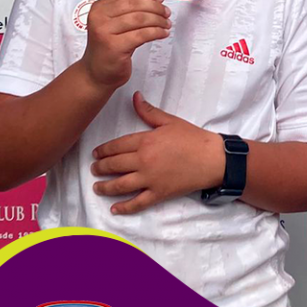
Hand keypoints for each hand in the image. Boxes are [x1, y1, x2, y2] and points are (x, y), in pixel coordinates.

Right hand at [80, 0, 170, 89]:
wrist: (96, 72)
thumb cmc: (108, 47)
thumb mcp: (112, 23)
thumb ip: (127, 10)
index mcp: (99, 7)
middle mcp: (99, 17)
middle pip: (134, 4)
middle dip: (155, 7)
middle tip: (166, 12)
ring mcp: (105, 32)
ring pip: (140, 18)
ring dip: (158, 20)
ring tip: (166, 23)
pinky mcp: (115, 46)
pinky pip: (142, 35)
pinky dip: (156, 32)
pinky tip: (163, 33)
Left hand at [91, 92, 224, 214]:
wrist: (212, 159)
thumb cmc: (193, 138)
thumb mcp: (170, 121)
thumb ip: (149, 111)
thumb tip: (135, 97)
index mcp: (145, 141)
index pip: (116, 146)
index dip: (103, 150)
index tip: (95, 154)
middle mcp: (144, 161)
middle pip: (114, 165)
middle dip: (101, 168)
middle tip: (94, 169)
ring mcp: (150, 179)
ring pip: (121, 185)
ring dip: (106, 187)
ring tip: (97, 187)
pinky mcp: (159, 193)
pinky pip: (138, 202)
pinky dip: (125, 207)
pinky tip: (115, 209)